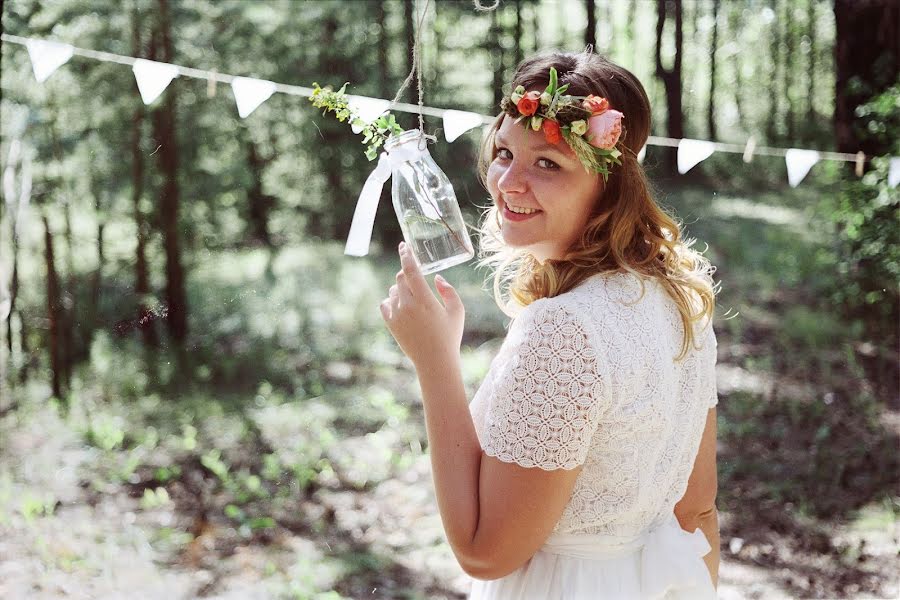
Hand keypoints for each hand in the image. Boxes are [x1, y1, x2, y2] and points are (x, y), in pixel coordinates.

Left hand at [379, 241, 464, 368]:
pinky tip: (401, 305)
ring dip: (401, 288)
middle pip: (401, 277)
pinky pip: (385, 303)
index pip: (411, 270)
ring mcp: (397, 315)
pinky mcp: (390, 324)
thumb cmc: (449, 336)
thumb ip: (448, 291)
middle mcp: (408, 305)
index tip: (404, 246)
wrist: (434, 361)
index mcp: (425, 300)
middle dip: (407, 273)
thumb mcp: (457, 311)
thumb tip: (435, 278)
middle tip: (415, 277)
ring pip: (393, 290)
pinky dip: (391, 300)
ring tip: (414, 298)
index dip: (406, 255)